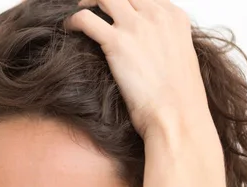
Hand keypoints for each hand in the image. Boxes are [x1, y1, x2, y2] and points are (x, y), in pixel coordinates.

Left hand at [66, 0, 211, 137]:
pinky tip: (68, 29)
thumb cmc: (177, 99)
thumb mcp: (178, 60)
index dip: (125, 2)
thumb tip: (145, 48)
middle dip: (104, 0)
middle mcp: (156, 15)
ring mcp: (137, 26)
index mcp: (175, 18)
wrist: (176, 116)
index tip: (111, 11)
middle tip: (91, 8)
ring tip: (77, 16)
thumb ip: (162, 44)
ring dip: (87, 3)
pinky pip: (85, 18)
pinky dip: (73, 21)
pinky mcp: (117, 42)